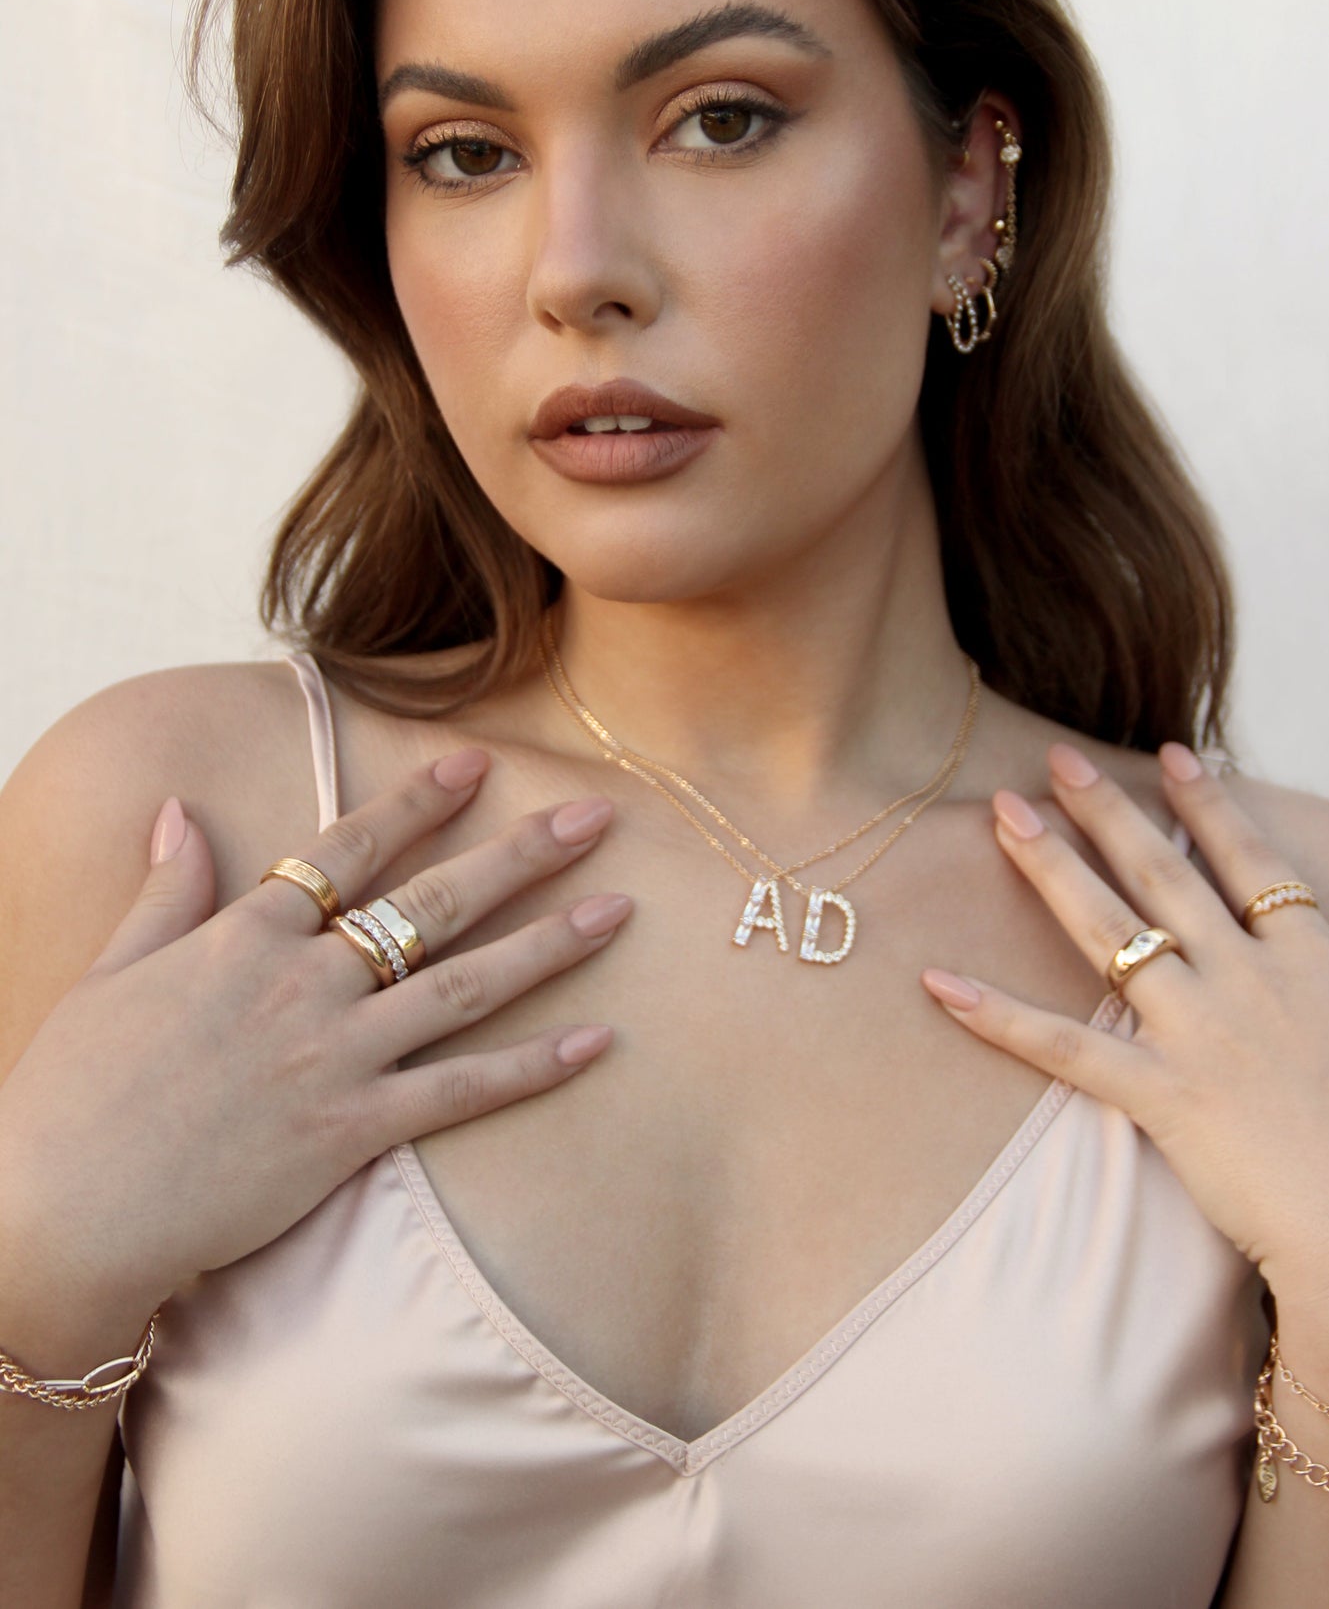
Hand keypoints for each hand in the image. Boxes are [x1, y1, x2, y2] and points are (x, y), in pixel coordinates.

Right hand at [0, 750, 630, 1336]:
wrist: (61, 1212)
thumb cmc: (71, 1095)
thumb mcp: (111, 973)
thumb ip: (165, 890)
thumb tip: (180, 810)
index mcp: (244, 935)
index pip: (349, 848)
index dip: (418, 803)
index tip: (476, 763)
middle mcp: (302, 983)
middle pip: (430, 903)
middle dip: (519, 854)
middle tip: (593, 817)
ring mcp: (333, 1057)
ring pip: (465, 985)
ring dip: (549, 944)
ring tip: (619, 910)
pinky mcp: (351, 1133)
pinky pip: (461, 1092)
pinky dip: (532, 1068)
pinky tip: (594, 1041)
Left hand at [920, 741, 1328, 1351]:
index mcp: (1314, 965)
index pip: (1252, 862)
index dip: (1210, 805)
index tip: (1173, 755)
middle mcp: (1252, 981)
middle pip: (1165, 873)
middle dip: (1106, 809)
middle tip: (1056, 759)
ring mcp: (1203, 1033)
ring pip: (1111, 929)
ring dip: (1051, 866)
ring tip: (1003, 814)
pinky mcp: (1165, 1097)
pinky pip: (1066, 1048)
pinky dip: (999, 1017)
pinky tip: (942, 985)